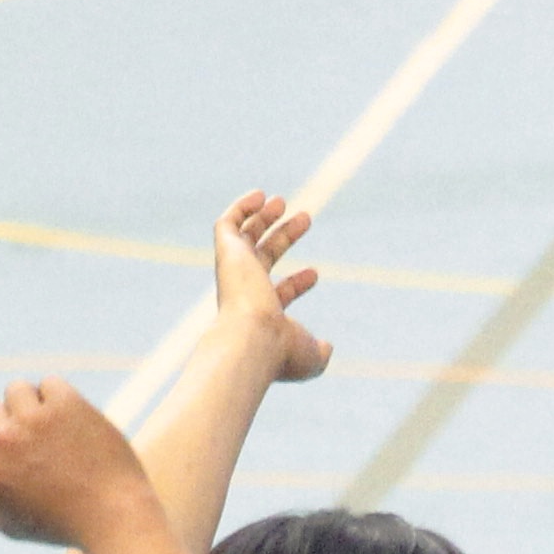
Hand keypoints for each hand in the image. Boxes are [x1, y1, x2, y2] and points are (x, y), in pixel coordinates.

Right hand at [0, 377, 164, 551]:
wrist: (117, 519)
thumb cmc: (63, 526)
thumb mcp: (8, 523)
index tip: (12, 455)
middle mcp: (2, 442)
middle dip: (13, 427)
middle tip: (45, 453)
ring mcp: (33, 420)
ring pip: (17, 390)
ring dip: (34, 407)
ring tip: (59, 435)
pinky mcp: (65, 404)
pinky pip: (50, 384)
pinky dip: (62, 400)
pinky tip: (76, 425)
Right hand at [207, 190, 330, 384]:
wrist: (253, 339)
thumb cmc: (280, 352)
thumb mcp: (310, 358)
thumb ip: (320, 352)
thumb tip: (327, 347)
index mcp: (260, 315)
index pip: (277, 293)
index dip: (297, 283)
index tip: (316, 273)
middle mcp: (243, 291)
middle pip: (263, 257)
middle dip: (284, 237)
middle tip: (306, 218)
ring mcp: (234, 271)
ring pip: (244, 237)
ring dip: (263, 218)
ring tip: (282, 201)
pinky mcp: (226, 253)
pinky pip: (227, 224)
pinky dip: (241, 208)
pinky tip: (260, 195)